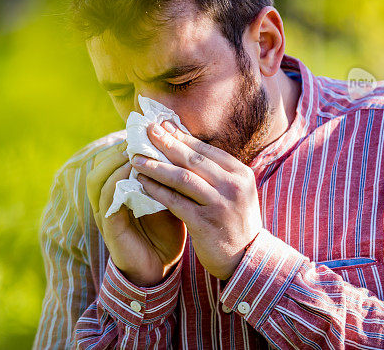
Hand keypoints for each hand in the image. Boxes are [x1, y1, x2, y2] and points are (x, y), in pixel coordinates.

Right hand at [86, 141, 186, 286]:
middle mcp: (107, 199)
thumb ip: (168, 176)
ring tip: (135, 151)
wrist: (161, 268)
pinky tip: (135, 174)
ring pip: (97, 179)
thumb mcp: (169, 198)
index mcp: (119, 190)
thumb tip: (182, 145)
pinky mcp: (109, 227)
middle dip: (119, 147)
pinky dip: (118, 183)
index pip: (112, 159)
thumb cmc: (166, 231)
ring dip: (115, 162)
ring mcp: (105, 212)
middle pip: (100, 164)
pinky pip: (107, 200)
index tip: (146, 128)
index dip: (126, 142)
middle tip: (140, 135)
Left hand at [131, 122, 263, 279]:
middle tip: (146, 130)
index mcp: (240, 174)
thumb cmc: (234, 221)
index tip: (161, 125)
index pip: (205, 150)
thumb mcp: (234, 192)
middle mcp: (233, 186)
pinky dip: (157, 190)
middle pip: (192, 159)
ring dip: (157, 166)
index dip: (181, 136)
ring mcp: (220, 205)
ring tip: (137, 158)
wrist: (247, 259)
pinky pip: (175, 202)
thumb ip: (214, 171)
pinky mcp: (205, 224)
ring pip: (182, 178)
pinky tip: (142, 183)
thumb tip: (184, 143)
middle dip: (166, 143)